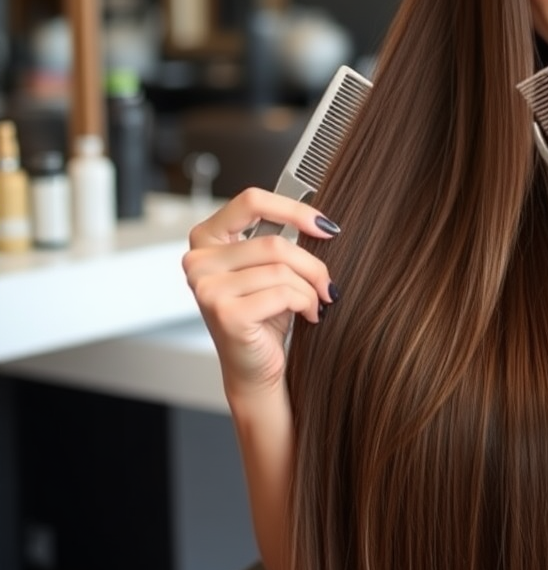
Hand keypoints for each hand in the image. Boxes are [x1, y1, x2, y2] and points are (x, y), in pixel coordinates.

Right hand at [182, 188, 339, 401]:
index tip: (325, 226)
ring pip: (282, 269)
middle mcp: (198, 261)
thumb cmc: (264, 315)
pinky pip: (284, 293)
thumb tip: (319, 221)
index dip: (293, 209)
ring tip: (315, 303)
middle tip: (327, 284)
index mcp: (206, 239)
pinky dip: (306, 303)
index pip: (251, 201)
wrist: (255, 368)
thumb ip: (279, 237)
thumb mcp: (269, 268)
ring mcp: (207, 287)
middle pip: (275, 243)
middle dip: (313, 265)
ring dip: (311, 288)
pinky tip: (308, 315)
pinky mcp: (225, 312)